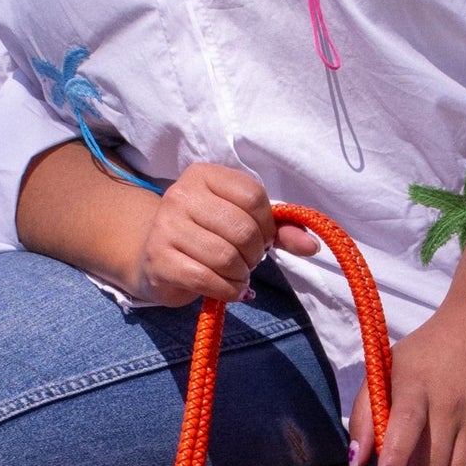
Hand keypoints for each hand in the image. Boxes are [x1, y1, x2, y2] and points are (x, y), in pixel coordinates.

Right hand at [130, 163, 318, 305]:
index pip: (253, 195)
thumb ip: (278, 230)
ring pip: (225, 257)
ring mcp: (167, 227)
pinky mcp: (160, 260)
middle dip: (254, 254)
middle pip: (241, 229)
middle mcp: (181, 195)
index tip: (261, 239)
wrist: (153, 258)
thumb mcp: (239, 222)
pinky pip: (207, 279)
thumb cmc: (204, 237)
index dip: (267, 225)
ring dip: (240, 275)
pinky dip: (227, 290)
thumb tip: (312, 246)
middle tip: (247, 261)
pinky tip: (227, 289)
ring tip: (235, 275)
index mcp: (204, 175)